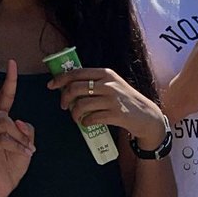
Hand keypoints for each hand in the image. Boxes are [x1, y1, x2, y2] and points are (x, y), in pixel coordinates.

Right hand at [0, 54, 35, 196]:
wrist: (1, 186)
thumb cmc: (13, 163)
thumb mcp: (26, 143)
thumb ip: (26, 129)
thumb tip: (19, 120)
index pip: (2, 95)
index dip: (8, 80)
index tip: (11, 62)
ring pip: (5, 122)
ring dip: (20, 136)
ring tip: (27, 150)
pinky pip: (3, 139)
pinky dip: (18, 146)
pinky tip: (26, 154)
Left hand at [48, 67, 167, 148]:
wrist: (146, 116)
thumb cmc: (126, 101)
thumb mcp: (113, 84)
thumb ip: (95, 83)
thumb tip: (68, 86)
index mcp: (106, 73)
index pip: (77, 73)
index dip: (60, 79)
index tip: (51, 85)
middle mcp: (108, 84)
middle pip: (75, 88)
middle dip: (64, 98)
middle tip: (64, 106)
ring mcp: (112, 99)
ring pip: (81, 105)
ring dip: (74, 113)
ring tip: (76, 118)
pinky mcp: (115, 114)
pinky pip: (91, 118)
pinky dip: (85, 122)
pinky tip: (86, 123)